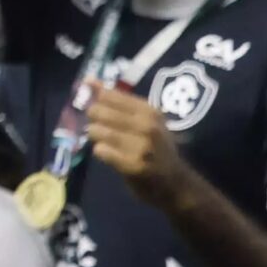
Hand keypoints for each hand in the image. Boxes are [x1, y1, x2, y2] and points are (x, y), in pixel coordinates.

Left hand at [86, 85, 193, 209]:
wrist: (178, 185)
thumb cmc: (158, 148)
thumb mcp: (146, 121)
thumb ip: (119, 102)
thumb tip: (88, 81)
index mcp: (149, 111)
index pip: (109, 94)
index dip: (95, 98)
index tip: (93, 102)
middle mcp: (146, 125)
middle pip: (98, 111)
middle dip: (93, 119)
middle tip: (102, 127)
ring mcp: (139, 146)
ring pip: (96, 130)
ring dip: (96, 137)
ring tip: (108, 142)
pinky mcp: (131, 165)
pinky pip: (100, 150)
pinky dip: (101, 152)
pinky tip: (112, 155)